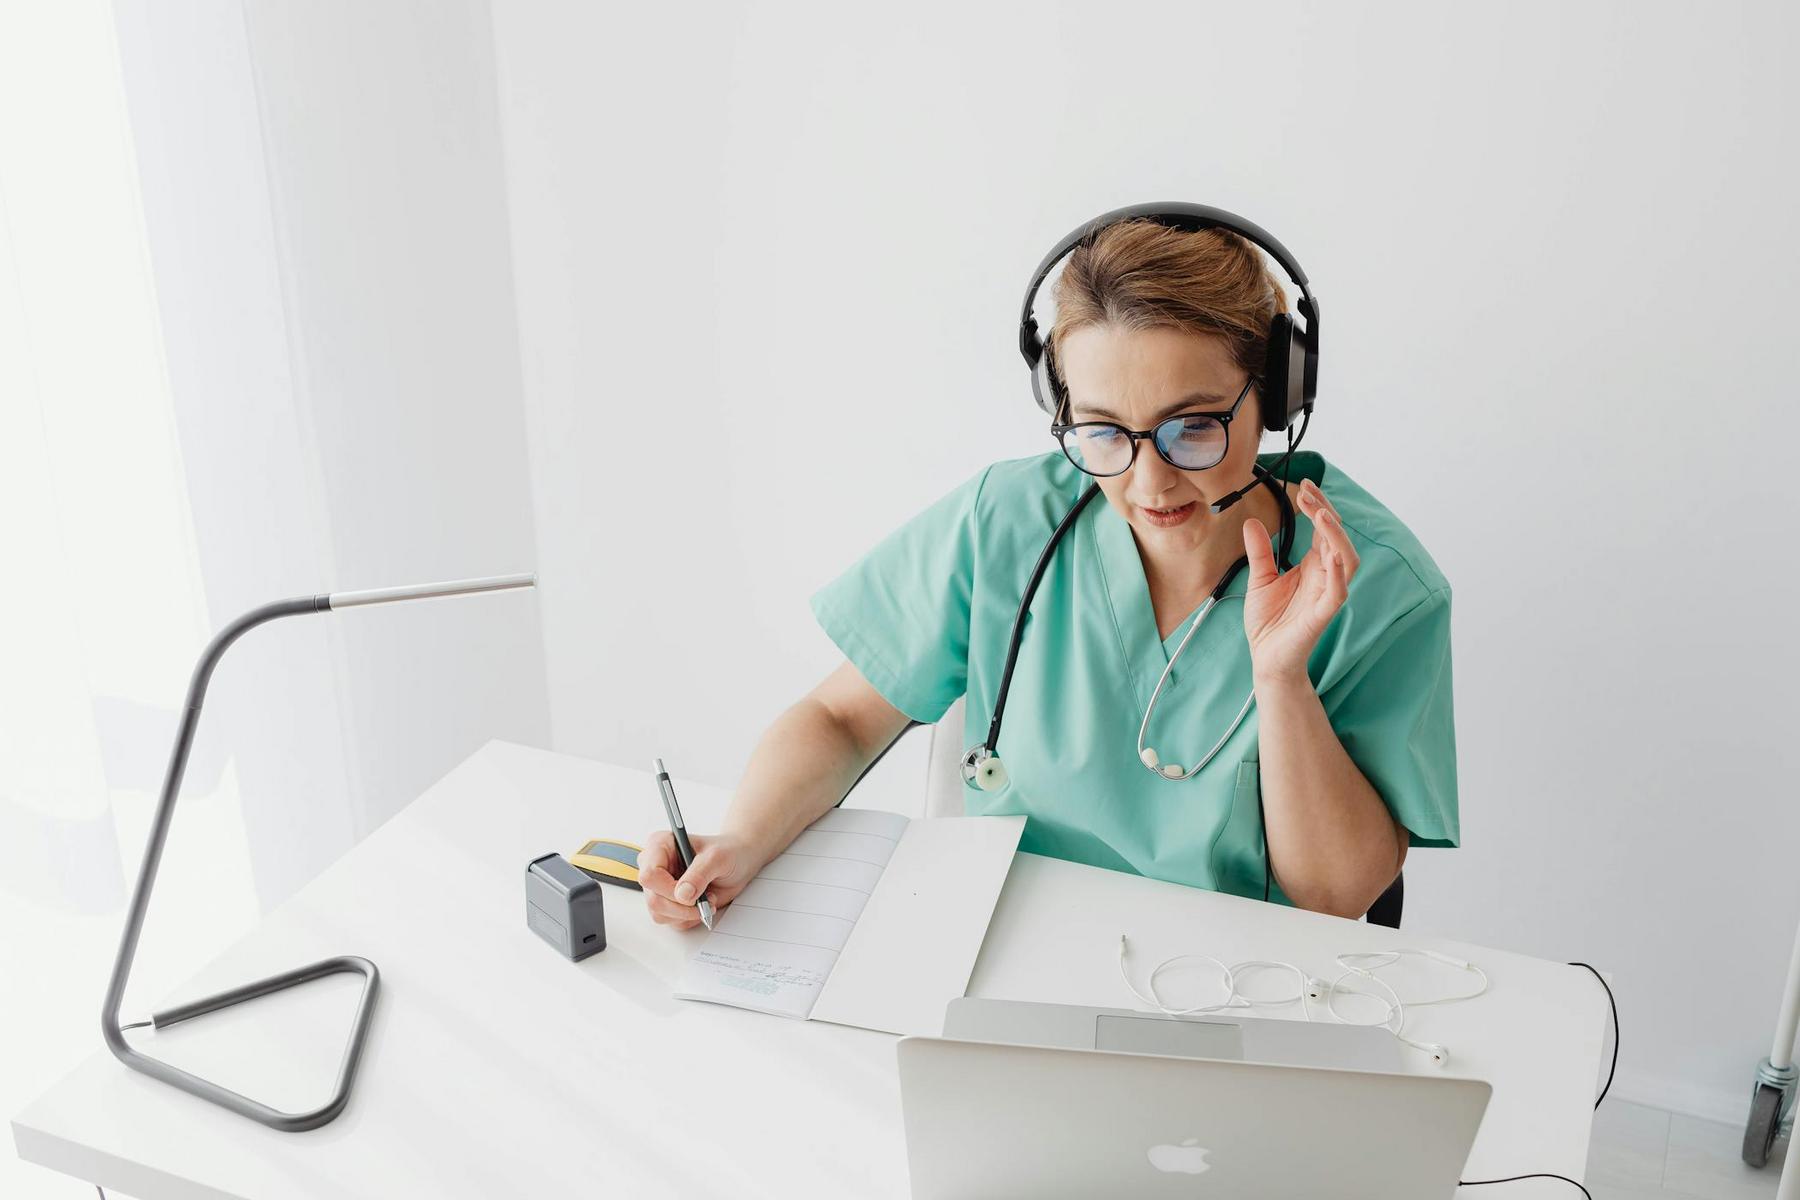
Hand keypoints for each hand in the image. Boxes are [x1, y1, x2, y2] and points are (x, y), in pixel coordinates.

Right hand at [637, 830, 758, 929]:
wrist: (738, 861)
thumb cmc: (727, 851)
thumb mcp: (717, 857)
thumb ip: (699, 874)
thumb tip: (683, 894)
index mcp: (660, 846)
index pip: (649, 875)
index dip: (668, 889)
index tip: (691, 894)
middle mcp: (655, 866)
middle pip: (654, 899)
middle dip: (682, 907)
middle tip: (706, 899)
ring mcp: (659, 887)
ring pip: (660, 914)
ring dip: (687, 913)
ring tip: (707, 898)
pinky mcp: (668, 902)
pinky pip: (672, 921)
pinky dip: (690, 918)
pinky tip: (702, 903)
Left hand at [1241, 477, 1359, 684]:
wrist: (1265, 658)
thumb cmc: (1268, 622)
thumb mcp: (1259, 578)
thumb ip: (1260, 551)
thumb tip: (1253, 521)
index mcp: (1313, 566)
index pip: (1323, 529)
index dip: (1318, 506)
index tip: (1304, 486)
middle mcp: (1325, 576)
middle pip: (1337, 537)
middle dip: (1326, 512)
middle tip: (1307, 493)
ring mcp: (1327, 594)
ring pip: (1347, 560)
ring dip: (1336, 536)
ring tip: (1321, 515)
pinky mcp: (1323, 614)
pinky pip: (1339, 592)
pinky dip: (1339, 573)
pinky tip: (1333, 556)